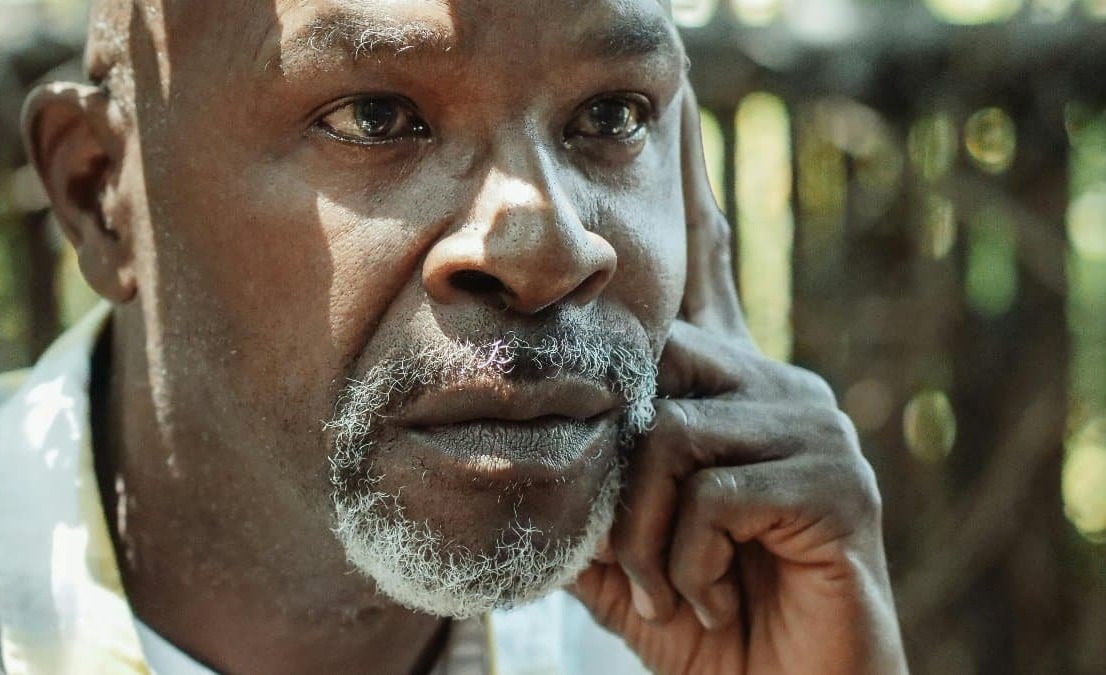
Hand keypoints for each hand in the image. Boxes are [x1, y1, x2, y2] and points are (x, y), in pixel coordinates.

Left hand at [567, 84, 908, 674]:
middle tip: (638, 558)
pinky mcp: (840, 484)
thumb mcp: (625, 545)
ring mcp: (815, 428)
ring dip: (651, 533)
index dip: (696, 199)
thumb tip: (536, 436)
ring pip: (675, 436)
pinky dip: (690, 556)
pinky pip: (715, 489)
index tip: (685, 117)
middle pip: (656, 371)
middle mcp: (779, 386)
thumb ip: (592, 486)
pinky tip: (718, 591)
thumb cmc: (702, 614)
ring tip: (676, 587)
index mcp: (730, 389)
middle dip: (624, 477)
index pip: (711, 277)